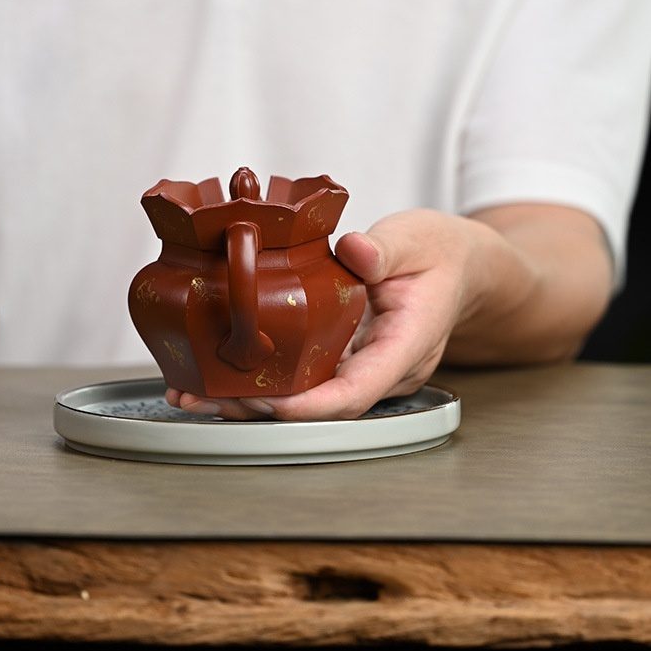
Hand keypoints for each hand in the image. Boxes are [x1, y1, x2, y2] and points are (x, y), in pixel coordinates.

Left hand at [167, 209, 491, 421]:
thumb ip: (385, 249)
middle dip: (261, 410)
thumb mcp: (417, 239)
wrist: (457, 267)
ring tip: (193, 393)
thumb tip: (355, 251)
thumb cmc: (440, 255)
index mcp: (405, 347)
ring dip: (249, 401)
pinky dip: (262, 380)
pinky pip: (303, 379)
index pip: (357, 393)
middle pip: (320, 407)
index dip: (311, 406)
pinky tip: (218, 376)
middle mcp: (381, 370)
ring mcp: (362, 369)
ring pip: (306, 399)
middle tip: (206, 398)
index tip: (269, 405)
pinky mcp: (343, 360)